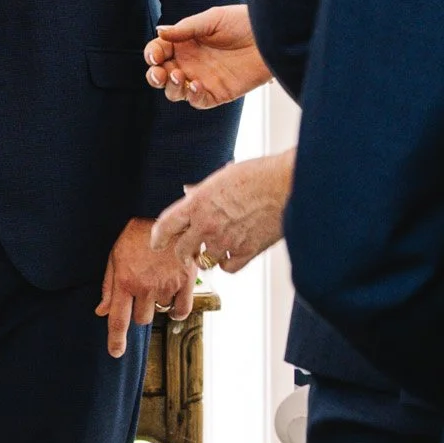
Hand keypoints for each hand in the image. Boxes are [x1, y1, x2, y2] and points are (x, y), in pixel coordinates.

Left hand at [96, 216, 196, 361]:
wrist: (170, 216)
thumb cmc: (139, 233)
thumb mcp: (116, 254)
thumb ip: (109, 285)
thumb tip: (101, 311)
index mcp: (124, 280)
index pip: (118, 320)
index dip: (116, 340)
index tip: (115, 353)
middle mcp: (145, 288)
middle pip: (141, 319)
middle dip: (139, 309)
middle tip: (143, 288)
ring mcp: (166, 286)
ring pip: (160, 312)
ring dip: (157, 303)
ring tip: (158, 279)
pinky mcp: (186, 283)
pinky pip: (181, 311)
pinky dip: (177, 309)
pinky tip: (173, 297)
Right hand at [145, 4, 270, 110]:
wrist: (271, 37)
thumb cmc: (243, 22)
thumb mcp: (212, 19)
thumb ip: (186, 28)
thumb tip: (160, 32)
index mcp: (185, 43)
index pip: (160, 51)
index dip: (153, 54)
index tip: (155, 55)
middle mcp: (190, 62)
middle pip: (162, 75)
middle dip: (154, 76)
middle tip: (160, 72)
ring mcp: (202, 79)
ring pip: (175, 91)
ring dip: (171, 87)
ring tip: (177, 76)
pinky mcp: (217, 93)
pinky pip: (197, 101)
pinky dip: (192, 96)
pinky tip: (195, 85)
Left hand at [151, 150, 294, 277]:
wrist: (286, 185)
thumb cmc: (258, 174)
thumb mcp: (222, 176)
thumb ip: (203, 190)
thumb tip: (190, 192)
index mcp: (197, 203)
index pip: (166, 226)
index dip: (159, 237)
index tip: (158, 243)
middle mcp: (207, 225)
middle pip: (182, 251)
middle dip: (183, 252)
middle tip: (187, 252)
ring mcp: (226, 241)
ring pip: (206, 262)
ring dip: (208, 257)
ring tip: (215, 249)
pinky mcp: (247, 252)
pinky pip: (228, 268)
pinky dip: (228, 263)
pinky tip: (232, 255)